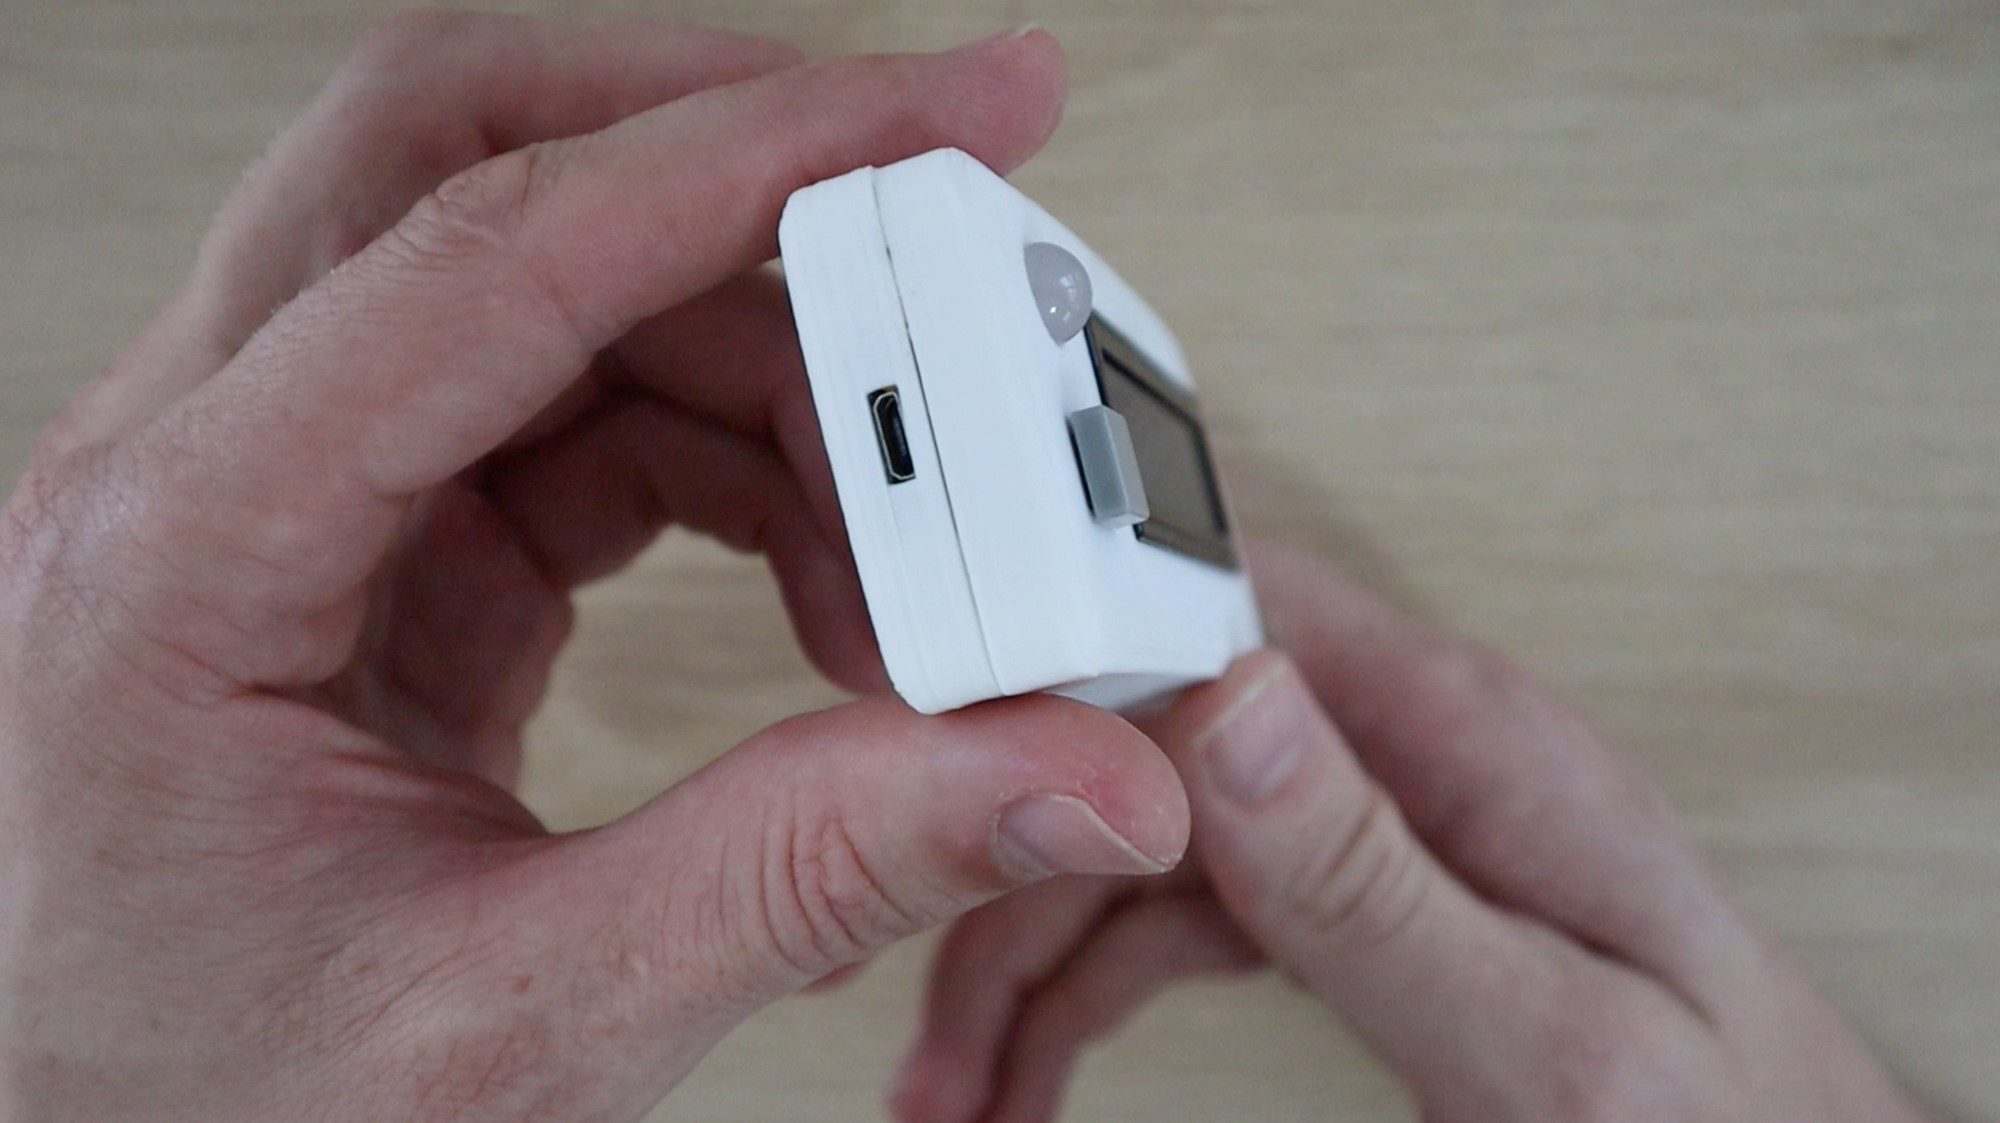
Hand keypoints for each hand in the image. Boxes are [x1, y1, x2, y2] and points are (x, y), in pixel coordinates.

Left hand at [0, 17, 1188, 1120]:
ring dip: (767, 368)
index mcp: (176, 557)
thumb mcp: (520, 1021)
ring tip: (911, 551)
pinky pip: (573, 407)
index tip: (942, 117)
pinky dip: (734, 458)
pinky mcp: (367, 539)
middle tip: (942, 209)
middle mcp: (202, 472)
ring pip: (554, 284)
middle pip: (469, 163)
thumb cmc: (197, 1111)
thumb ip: (810, 870)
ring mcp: (283, 492)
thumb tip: (1066, 766)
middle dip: (731, 162)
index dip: (741, 156)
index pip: (480, 251)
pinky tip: (825, 578)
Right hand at [892, 540, 1929, 1122]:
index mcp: (1454, 736)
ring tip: (956, 1084)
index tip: (930, 751)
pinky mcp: (1346, 887)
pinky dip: (1086, 985)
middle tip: (920, 992)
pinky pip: (1174, 911)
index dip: (1062, 654)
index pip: (1218, 613)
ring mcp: (1362, 819)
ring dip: (1024, 955)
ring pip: (1131, 842)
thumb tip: (1231, 704)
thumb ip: (1377, 878)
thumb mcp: (1546, 1030)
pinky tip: (1031, 1058)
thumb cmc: (1715, 1122)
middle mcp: (1393, 753)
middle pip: (1137, 746)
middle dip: (1004, 865)